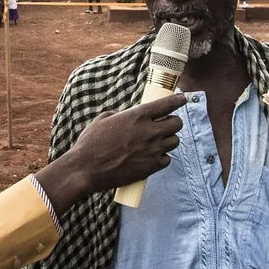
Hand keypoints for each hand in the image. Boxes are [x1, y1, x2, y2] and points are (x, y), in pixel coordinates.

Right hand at [34, 93, 186, 214]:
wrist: (85, 169)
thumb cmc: (91, 143)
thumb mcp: (104, 119)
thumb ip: (123, 115)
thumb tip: (131, 116)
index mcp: (137, 116)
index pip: (167, 104)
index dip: (178, 100)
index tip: (182, 99)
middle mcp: (149, 132)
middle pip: (177, 124)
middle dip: (173, 122)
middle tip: (166, 125)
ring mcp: (152, 150)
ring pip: (175, 141)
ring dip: (169, 139)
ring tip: (158, 141)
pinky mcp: (151, 167)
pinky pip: (167, 159)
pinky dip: (163, 157)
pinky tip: (153, 156)